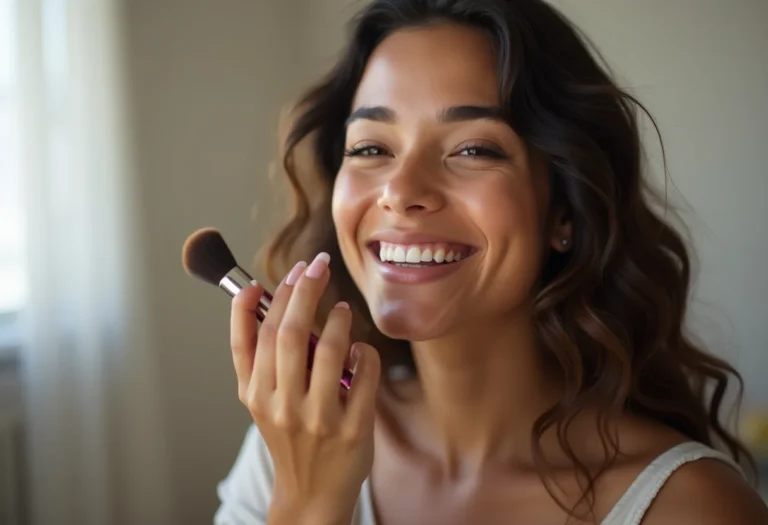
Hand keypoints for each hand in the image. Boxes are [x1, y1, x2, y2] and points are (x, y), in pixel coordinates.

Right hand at [230, 252, 380, 524]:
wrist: (311, 492)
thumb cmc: (288, 434)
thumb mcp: (257, 399)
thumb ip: (253, 352)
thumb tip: (256, 293)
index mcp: (255, 394)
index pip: (257, 334)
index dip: (270, 295)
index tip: (287, 272)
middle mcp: (282, 406)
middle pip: (291, 334)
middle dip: (305, 291)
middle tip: (318, 266)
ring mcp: (319, 419)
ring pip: (329, 352)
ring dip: (338, 320)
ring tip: (342, 308)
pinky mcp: (353, 429)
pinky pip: (364, 377)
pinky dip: (366, 354)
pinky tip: (361, 349)